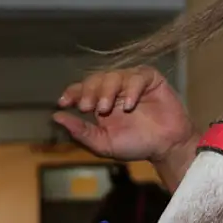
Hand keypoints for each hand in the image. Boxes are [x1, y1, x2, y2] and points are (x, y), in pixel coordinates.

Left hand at [53, 66, 195, 164]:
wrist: (166, 147)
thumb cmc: (136, 145)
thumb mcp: (103, 143)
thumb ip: (81, 131)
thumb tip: (56, 117)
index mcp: (101, 101)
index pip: (83, 89)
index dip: (73, 92)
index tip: (64, 102)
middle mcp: (115, 89)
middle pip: (96, 79)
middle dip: (88, 91)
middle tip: (86, 107)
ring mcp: (133, 82)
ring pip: (114, 75)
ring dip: (106, 90)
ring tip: (105, 109)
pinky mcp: (151, 80)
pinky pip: (138, 77)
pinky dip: (131, 89)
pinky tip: (129, 105)